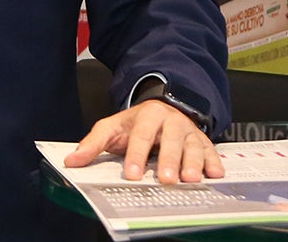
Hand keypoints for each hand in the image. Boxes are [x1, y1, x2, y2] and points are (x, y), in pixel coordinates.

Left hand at [63, 99, 223, 183]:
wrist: (164, 108)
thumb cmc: (136, 124)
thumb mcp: (112, 127)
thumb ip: (93, 143)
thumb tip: (72, 161)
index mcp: (147, 116)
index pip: (141, 136)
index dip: (136, 155)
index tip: (133, 174)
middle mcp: (170, 121)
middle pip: (171, 140)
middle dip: (169, 160)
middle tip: (166, 179)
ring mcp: (189, 131)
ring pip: (193, 145)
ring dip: (193, 162)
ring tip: (190, 180)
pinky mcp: (203, 141)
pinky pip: (211, 151)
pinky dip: (214, 162)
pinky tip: (216, 175)